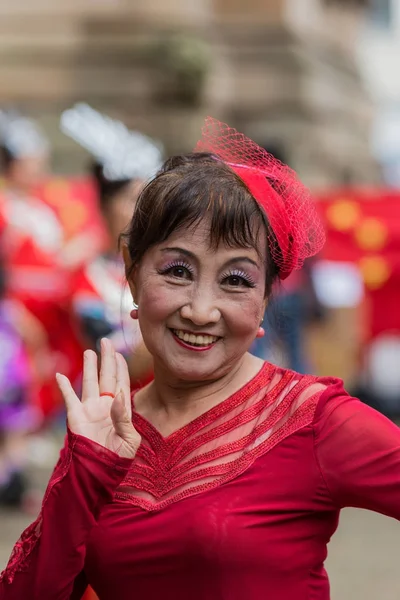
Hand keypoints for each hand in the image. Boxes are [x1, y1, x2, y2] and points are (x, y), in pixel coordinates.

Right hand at [56, 338, 140, 458]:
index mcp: (121, 409)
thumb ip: (125, 418)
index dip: (121, 367)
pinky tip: (60, 375)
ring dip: (89, 366)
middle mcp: (105, 405)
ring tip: (90, 351)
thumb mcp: (130, 440)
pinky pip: (69, 398)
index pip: (122, 382)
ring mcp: (90, 409)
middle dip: (107, 359)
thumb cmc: (119, 458)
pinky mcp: (76, 416)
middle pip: (106, 377)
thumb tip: (120, 396)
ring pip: (89, 382)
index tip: (120, 353)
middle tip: (106, 341)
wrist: (99, 473)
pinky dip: (64, 387)